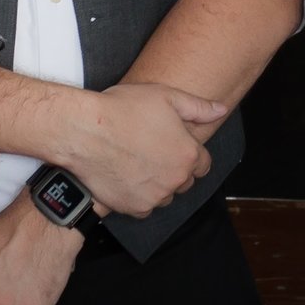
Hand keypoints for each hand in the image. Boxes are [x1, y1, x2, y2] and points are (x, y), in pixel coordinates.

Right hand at [58, 83, 226, 216]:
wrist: (84, 132)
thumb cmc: (121, 111)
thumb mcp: (166, 96)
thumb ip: (198, 107)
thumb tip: (220, 111)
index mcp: (187, 154)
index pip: (203, 164)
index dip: (190, 153)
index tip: (175, 146)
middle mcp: (175, 180)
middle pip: (184, 181)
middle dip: (174, 168)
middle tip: (153, 151)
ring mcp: (154, 196)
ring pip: (165, 195)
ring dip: (158, 184)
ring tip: (138, 162)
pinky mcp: (133, 208)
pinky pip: (144, 208)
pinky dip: (139, 196)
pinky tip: (127, 177)